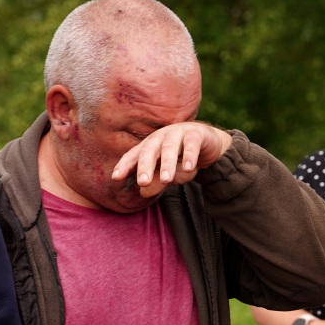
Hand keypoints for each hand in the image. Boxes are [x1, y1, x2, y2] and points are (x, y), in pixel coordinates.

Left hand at [112, 122, 232, 197]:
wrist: (208, 144)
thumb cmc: (182, 159)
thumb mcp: (169, 174)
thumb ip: (157, 182)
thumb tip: (144, 192)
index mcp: (149, 146)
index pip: (133, 155)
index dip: (124, 165)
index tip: (116, 178)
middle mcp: (160, 137)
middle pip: (149, 150)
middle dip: (145, 166)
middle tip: (143, 182)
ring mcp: (177, 133)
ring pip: (169, 147)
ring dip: (167, 164)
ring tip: (167, 180)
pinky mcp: (195, 134)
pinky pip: (191, 144)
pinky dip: (190, 156)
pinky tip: (189, 168)